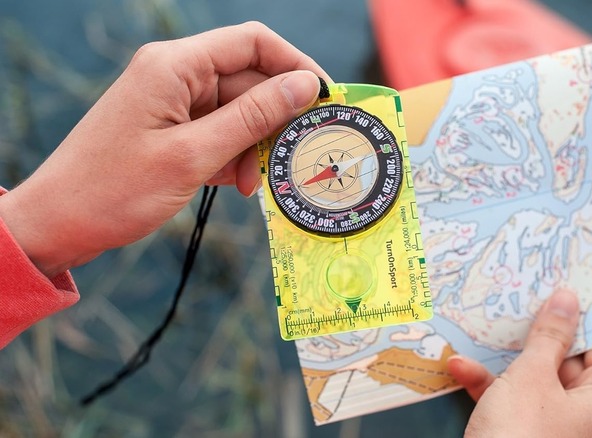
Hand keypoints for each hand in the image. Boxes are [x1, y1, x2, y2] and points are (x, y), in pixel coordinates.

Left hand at [0, 22, 329, 276]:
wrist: (59, 223)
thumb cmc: (115, 189)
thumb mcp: (194, 155)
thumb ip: (253, 117)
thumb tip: (304, 86)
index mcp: (175, 66)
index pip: (252, 43)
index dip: (296, 65)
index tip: (326, 100)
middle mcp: (176, 75)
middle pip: (249, 80)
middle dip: (276, 119)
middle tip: (297, 155)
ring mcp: (174, 103)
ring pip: (239, 111)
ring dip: (256, 145)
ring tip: (255, 182)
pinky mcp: (173, 129)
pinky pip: (221, 132)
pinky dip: (235, 156)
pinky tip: (236, 184)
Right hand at [447, 290, 591, 436]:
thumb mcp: (531, 376)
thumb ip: (548, 336)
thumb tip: (565, 302)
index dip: (583, 317)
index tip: (565, 289)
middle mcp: (587, 414)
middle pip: (564, 360)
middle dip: (532, 337)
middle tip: (517, 305)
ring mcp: (555, 424)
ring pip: (533, 378)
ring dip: (502, 360)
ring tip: (482, 335)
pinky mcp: (525, 432)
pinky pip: (511, 399)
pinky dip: (488, 384)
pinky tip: (461, 367)